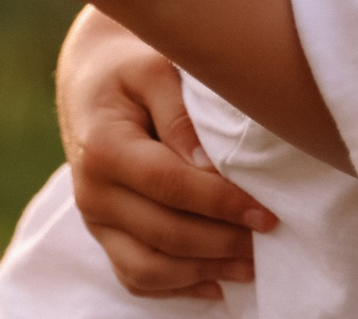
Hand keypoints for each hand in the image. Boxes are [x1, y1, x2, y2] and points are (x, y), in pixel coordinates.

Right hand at [59, 8, 274, 298]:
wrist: (90, 83)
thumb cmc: (131, 71)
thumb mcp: (155, 70)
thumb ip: (180, 115)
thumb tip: (209, 166)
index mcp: (104, 146)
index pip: (169, 184)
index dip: (220, 203)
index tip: (265, 213)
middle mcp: (92, 191)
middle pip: (163, 232)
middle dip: (221, 242)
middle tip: (268, 238)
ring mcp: (94, 220)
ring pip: (148, 267)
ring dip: (203, 272)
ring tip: (250, 266)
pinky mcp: (103, 235)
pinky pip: (136, 276)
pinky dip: (176, 287)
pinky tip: (216, 284)